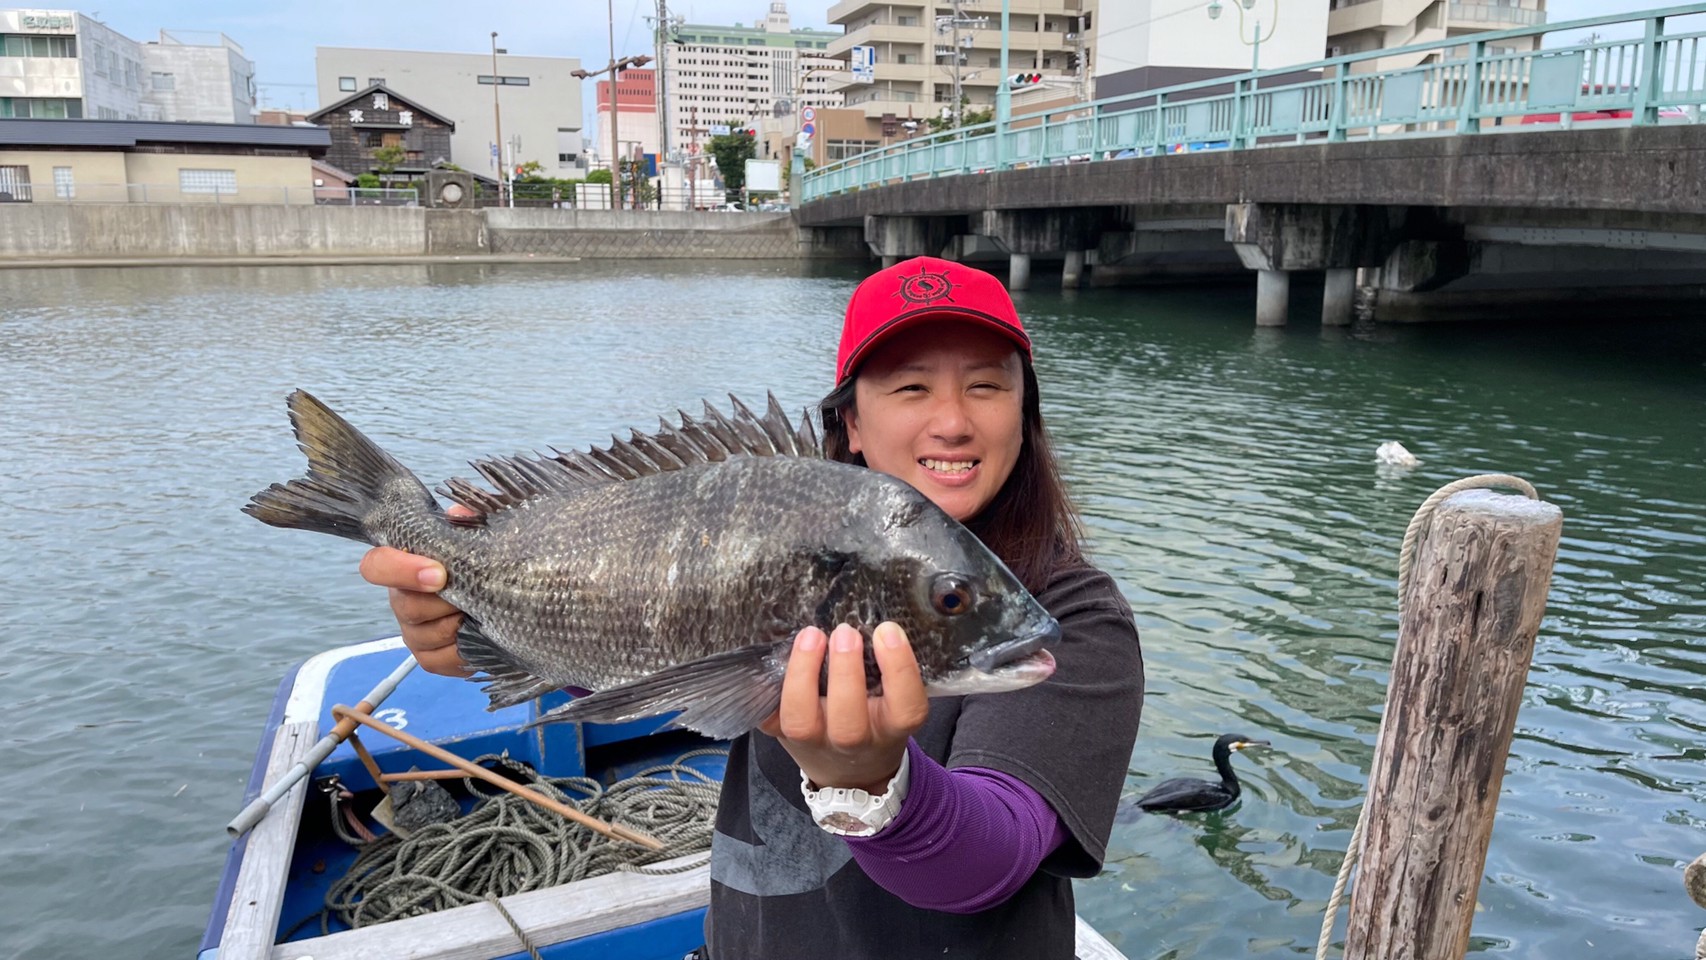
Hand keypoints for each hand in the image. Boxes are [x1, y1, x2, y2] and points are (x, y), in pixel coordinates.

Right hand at [356, 507, 471, 676]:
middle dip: (445, 603)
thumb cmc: (484, 563)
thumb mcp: (479, 537)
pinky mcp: (429, 658)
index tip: (439, 574)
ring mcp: (413, 631)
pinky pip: (438, 661)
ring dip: (457, 626)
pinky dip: (462, 652)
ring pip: (424, 635)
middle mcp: (402, 599)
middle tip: (477, 595)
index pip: (377, 565)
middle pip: (407, 606)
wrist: (507, 600)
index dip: (401, 570)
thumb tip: (461, 515)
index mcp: (406, 565)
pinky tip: (481, 638)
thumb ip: (469, 522)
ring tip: (482, 614)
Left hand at [759, 622, 928, 792]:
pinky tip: (779, 654)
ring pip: (802, 721)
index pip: (906, 708)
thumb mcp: (894, 702)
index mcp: (891, 730)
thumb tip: (866, 615)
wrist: (851, 771)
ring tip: (811, 636)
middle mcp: (854, 743)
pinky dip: (768, 685)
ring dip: (803, 675)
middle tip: (845, 632)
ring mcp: (814, 743)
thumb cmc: (876, 720)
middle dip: (845, 673)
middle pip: (848, 723)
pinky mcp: (781, 736)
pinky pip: (768, 713)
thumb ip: (887, 670)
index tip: (887, 631)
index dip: (899, 668)